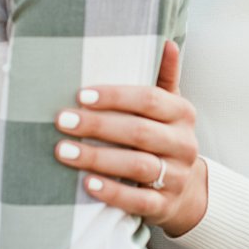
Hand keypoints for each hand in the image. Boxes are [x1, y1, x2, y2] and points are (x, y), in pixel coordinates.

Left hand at [54, 41, 208, 236]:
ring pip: (137, 165)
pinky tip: (87, 184)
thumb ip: (164, 77)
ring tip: (63, 151)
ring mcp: (177, 177)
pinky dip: (112, 191)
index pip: (149, 99)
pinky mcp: (165, 205)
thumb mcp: (169, 108)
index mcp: (182, 113)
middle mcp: (184, 144)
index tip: (80, 95)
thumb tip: (167, 42)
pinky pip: (138, 200)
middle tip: (62, 120)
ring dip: (97, 158)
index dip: (115, 96)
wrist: (187, 192)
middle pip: (139, 131)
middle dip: (98, 125)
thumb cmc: (164, 139)